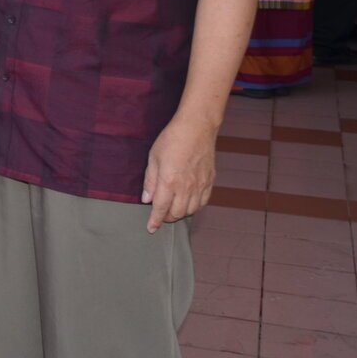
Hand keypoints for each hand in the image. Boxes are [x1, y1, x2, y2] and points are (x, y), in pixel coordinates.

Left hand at [141, 114, 218, 232]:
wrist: (196, 128)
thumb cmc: (172, 140)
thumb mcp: (153, 158)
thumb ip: (150, 181)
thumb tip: (146, 199)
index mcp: (169, 182)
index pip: (160, 209)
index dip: (155, 221)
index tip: (151, 228)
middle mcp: (186, 187)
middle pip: (177, 213)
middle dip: (167, 218)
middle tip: (160, 215)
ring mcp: (200, 185)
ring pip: (191, 211)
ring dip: (181, 214)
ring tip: (173, 209)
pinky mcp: (210, 181)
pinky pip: (203, 202)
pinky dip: (194, 207)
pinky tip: (188, 203)